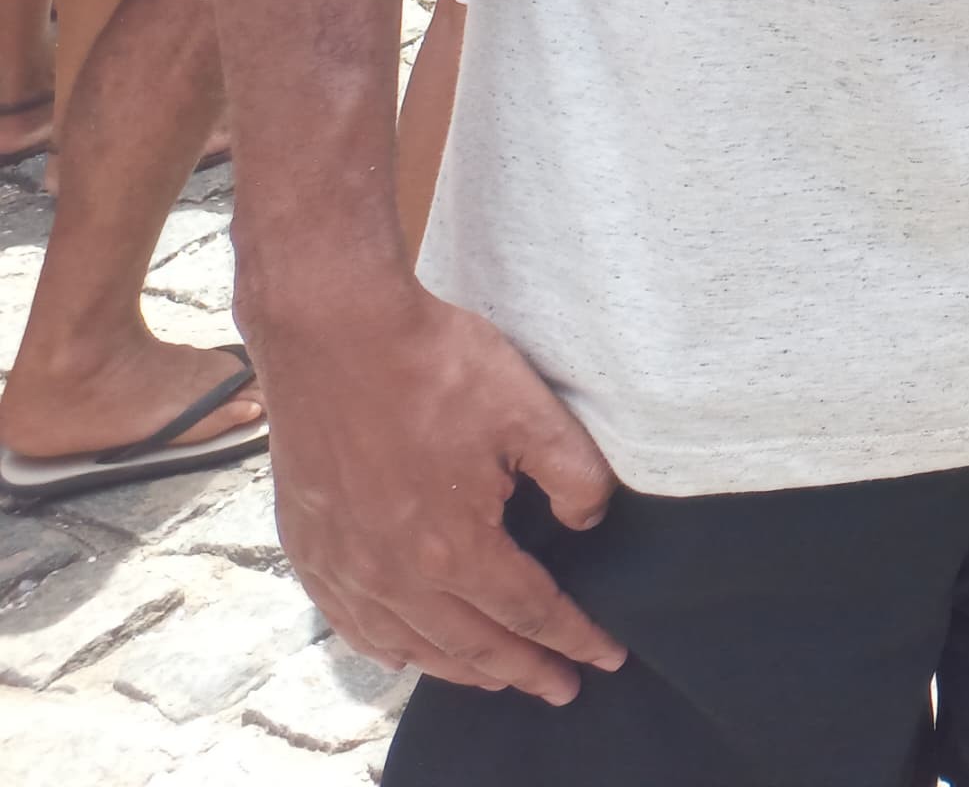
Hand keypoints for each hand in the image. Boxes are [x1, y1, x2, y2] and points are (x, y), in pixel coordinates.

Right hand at [251, 268, 627, 698]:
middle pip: (470, 645)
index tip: (605, 658)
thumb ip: (574, 476)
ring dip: (459, 669)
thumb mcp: (531, 411)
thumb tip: (587, 523)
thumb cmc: (433, 365)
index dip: (573, 637)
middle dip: (522, 670)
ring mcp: (345, 565)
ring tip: (497, 677)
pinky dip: (386, 648)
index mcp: (453, 547)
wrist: (334, 332)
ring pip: (409, 644)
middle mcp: (393, 574)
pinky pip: (351, 623)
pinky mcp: (311, 546)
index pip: (529, 611)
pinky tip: (404, 655)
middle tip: (560, 688)